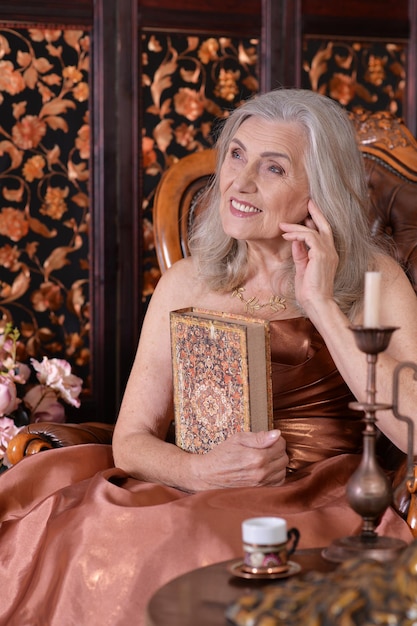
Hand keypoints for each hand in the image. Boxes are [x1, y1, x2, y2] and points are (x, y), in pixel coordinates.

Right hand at [191, 429, 287, 490]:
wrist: (209, 476)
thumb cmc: (222, 455)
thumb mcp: (237, 439)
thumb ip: (259, 437)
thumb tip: (276, 434)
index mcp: (257, 457)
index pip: (281, 445)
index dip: (276, 439)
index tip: (269, 439)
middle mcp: (262, 472)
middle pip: (284, 458)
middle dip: (278, 450)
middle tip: (266, 448)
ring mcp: (262, 484)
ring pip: (283, 471)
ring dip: (277, 463)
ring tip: (265, 459)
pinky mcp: (260, 492)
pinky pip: (278, 482)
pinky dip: (276, 475)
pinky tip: (266, 470)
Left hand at [280, 199, 338, 313]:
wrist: (316, 302)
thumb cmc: (309, 291)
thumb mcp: (303, 269)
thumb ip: (300, 254)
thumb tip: (296, 242)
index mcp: (329, 255)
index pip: (324, 234)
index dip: (317, 222)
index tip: (307, 214)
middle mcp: (331, 252)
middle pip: (325, 226)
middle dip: (316, 212)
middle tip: (307, 202)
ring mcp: (328, 252)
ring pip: (312, 231)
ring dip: (296, 228)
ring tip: (282, 227)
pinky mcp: (321, 255)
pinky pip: (309, 237)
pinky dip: (297, 235)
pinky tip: (287, 237)